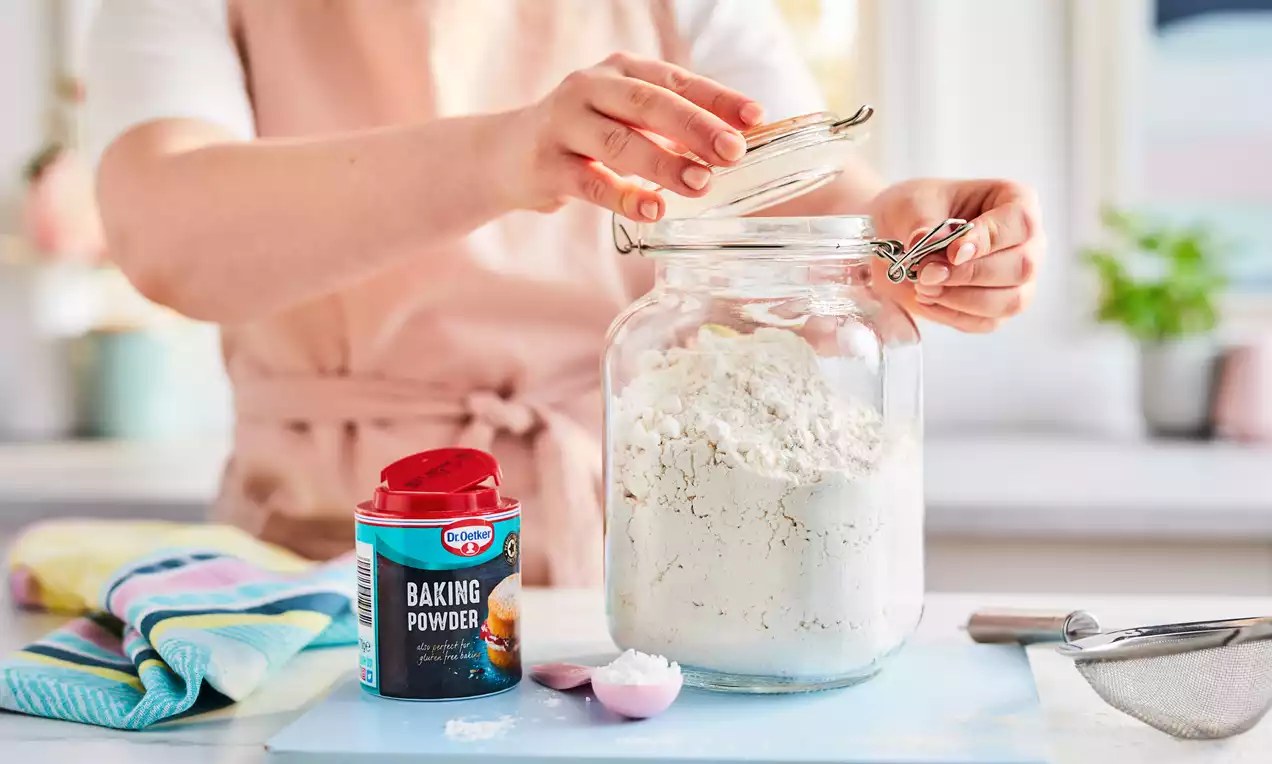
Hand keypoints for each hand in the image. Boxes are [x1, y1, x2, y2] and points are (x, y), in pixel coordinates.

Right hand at [504, 52, 764, 220]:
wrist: (507, 154)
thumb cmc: (584, 137)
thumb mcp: (627, 118)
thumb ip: (672, 127)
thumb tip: (739, 144)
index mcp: (621, 70)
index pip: (677, 80)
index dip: (718, 98)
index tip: (755, 119)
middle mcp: (590, 88)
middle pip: (648, 103)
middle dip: (695, 127)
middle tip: (733, 152)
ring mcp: (564, 124)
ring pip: (619, 141)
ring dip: (663, 163)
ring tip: (700, 183)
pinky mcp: (547, 165)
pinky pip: (590, 182)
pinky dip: (624, 196)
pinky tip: (653, 210)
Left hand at [869, 179, 1044, 332]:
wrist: (900, 237)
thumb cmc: (918, 210)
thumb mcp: (914, 205)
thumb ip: (924, 224)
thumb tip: (924, 242)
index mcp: (1015, 200)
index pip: (1020, 221)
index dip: (989, 239)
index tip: (952, 252)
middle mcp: (1027, 241)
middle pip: (1022, 266)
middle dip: (969, 274)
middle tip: (926, 273)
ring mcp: (1019, 280)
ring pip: (1010, 301)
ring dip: (961, 299)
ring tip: (923, 287)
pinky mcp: (999, 309)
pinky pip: (987, 322)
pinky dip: (953, 314)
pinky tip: (927, 299)